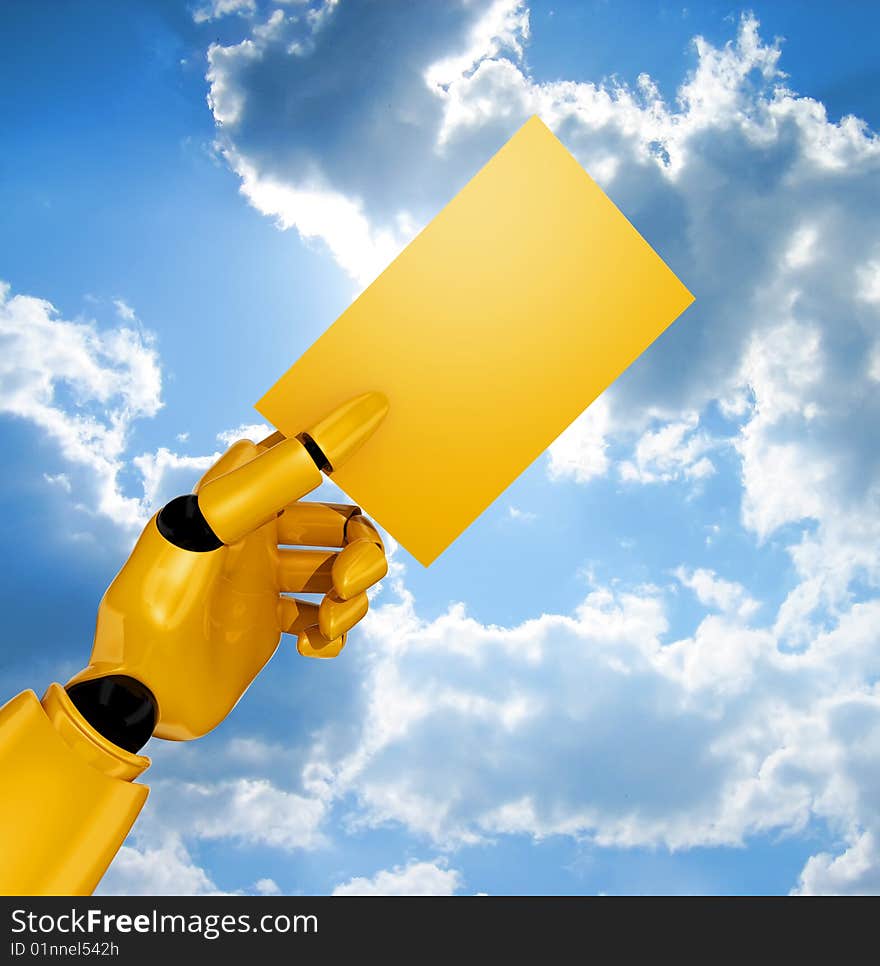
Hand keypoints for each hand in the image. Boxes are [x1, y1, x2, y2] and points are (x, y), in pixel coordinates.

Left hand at [65, 393, 388, 744]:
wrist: (138, 696)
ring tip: (328, 623)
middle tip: (345, 582)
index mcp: (242, 505)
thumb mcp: (202, 534)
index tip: (385, 456)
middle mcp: (260, 538)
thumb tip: (311, 421)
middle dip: (361, 552)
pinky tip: (307, 647)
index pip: (307, 465)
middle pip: (343, 527)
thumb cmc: (155, 606)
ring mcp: (268, 583)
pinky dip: (333, 636)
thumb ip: (262, 482)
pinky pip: (329, 621)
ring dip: (353, 599)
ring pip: (345, 574)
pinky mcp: (273, 628)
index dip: (344, 456)